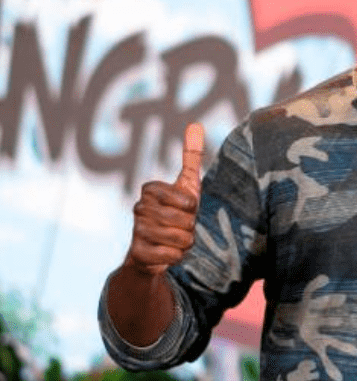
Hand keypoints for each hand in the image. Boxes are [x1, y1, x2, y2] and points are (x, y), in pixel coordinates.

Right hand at [125, 123, 204, 275]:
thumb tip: (195, 124)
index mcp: (150, 189)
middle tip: (180, 226)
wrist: (156, 250)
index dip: (191, 206)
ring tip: (174, 239)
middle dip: (190, 227)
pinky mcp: (138, 253)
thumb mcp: (187, 184)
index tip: (184, 207)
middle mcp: (139, 208)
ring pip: (180, 238)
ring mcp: (137, 230)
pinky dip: (176, 256)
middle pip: (186, 220)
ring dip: (185, 242)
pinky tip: (166, 253)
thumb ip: (191, 156)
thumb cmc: (175, 213)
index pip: (186, 199)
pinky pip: (172, 255)